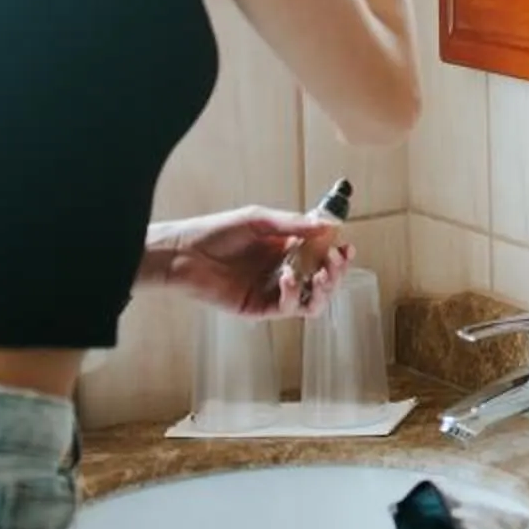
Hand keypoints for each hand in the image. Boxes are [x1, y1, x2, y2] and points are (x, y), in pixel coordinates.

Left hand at [140, 204, 350, 317]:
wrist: (182, 253)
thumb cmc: (216, 232)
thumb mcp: (259, 220)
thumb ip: (293, 224)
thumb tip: (327, 224)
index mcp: (286, 248)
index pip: (322, 254)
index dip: (337, 253)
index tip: (346, 246)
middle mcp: (283, 271)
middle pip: (322, 280)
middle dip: (336, 272)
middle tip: (336, 259)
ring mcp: (272, 292)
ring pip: (311, 300)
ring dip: (323, 289)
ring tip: (321, 274)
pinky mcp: (258, 309)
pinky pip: (286, 308)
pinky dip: (292, 294)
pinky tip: (287, 277)